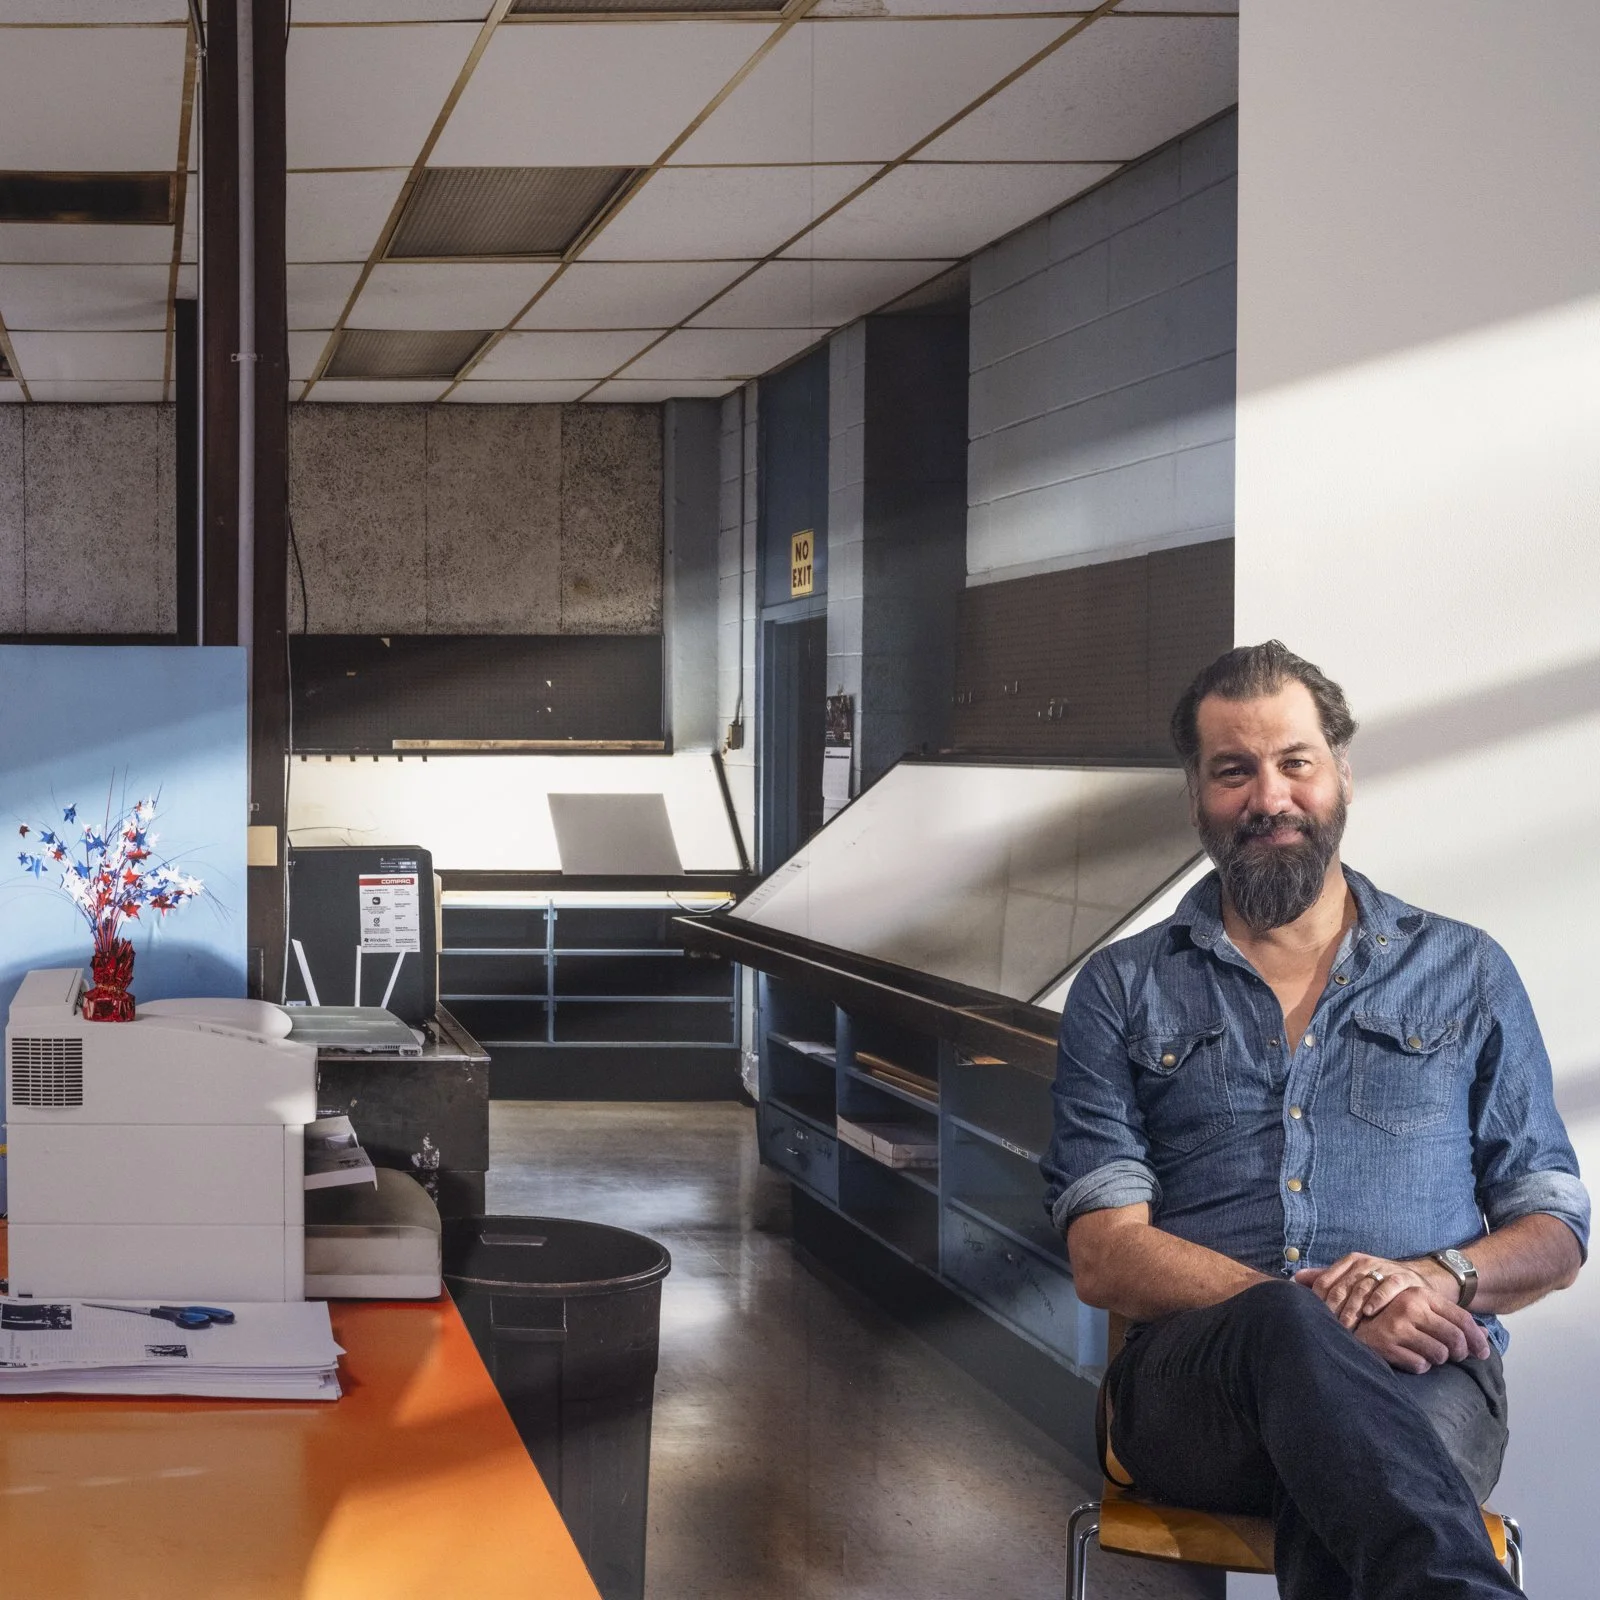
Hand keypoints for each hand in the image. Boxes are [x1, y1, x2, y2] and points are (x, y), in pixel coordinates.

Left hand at [1294, 1252, 1438, 1327]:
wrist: (1415, 1278)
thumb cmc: (1377, 1282)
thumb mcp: (1351, 1277)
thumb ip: (1325, 1278)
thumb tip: (1295, 1279)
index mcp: (1349, 1263)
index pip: (1326, 1281)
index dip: (1319, 1300)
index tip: (1315, 1318)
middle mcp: (1365, 1264)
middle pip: (1342, 1286)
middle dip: (1334, 1308)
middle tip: (1330, 1327)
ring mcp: (1384, 1269)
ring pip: (1362, 1288)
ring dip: (1353, 1307)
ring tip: (1346, 1325)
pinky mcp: (1403, 1278)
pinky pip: (1389, 1287)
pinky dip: (1378, 1298)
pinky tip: (1370, 1312)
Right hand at [1348, 1286, 1491, 1372]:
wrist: (1350, 1320)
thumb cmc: (1391, 1315)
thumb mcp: (1419, 1307)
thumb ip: (1449, 1318)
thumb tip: (1486, 1336)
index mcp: (1419, 1294)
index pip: (1461, 1318)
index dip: (1477, 1338)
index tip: (1483, 1353)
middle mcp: (1410, 1307)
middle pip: (1455, 1338)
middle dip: (1460, 1353)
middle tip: (1455, 1357)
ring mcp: (1397, 1326)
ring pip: (1440, 1354)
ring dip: (1437, 1359)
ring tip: (1427, 1354)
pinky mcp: (1387, 1345)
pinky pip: (1420, 1365)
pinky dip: (1419, 1365)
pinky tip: (1409, 1357)